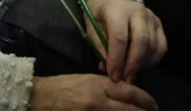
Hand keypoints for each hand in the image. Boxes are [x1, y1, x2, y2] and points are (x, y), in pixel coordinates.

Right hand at [32, 74, 157, 110]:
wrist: (37, 97)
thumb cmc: (60, 88)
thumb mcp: (84, 81)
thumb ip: (104, 88)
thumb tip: (124, 96)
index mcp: (98, 84)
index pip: (130, 92)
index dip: (146, 100)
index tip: (153, 106)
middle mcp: (99, 99)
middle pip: (131, 108)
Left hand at [85, 0, 166, 82]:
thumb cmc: (98, 14)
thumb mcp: (92, 27)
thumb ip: (99, 47)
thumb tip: (108, 69)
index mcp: (117, 10)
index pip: (120, 37)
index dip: (117, 59)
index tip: (113, 76)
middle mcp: (137, 11)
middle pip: (141, 41)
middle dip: (133, 64)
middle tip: (125, 79)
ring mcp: (151, 17)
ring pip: (153, 45)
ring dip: (142, 64)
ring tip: (131, 74)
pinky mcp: (159, 24)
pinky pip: (161, 46)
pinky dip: (152, 60)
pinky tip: (141, 66)